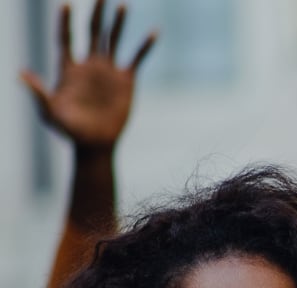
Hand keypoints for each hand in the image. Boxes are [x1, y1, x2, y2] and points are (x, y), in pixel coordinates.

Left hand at [19, 1, 156, 150]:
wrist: (95, 144)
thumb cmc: (69, 131)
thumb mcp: (50, 113)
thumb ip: (39, 93)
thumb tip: (20, 74)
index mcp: (69, 69)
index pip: (65, 38)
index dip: (64, 21)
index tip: (65, 4)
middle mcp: (89, 65)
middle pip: (91, 32)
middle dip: (96, 12)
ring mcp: (108, 71)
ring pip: (113, 40)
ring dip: (118, 22)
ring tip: (123, 4)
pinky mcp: (126, 80)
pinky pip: (136, 58)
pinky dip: (145, 46)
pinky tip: (155, 32)